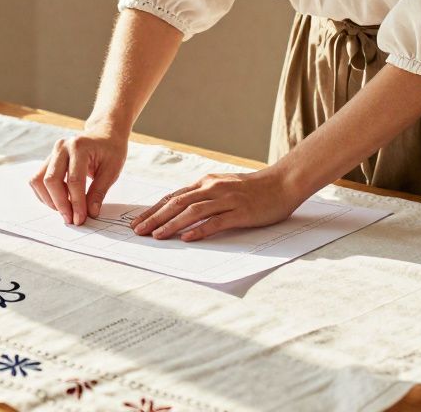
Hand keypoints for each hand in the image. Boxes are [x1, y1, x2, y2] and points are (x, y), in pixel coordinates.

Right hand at [28, 127, 127, 225]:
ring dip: (49, 200)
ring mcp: (52, 152)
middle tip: (71, 219)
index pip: (74, 180)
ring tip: (65, 210)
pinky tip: (60, 201)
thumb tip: (90, 213)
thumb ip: (99, 192)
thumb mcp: (112, 170)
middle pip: (51, 180)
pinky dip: (45, 194)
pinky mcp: (48, 159)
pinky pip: (38, 179)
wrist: (104, 134)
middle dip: (60, 204)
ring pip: (39, 180)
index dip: (77, 203)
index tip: (80, 219)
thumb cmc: (111, 150)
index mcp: (80, 146)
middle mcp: (61, 147)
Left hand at [130, 168, 304, 241]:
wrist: (282, 182)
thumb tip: (181, 209)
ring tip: (157, 236)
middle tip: (138, 231)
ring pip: (193, 212)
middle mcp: (212, 189)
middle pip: (177, 203)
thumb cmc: (253, 188)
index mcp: (206, 183)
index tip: (138, 221)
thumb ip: (204, 195)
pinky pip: (216, 221)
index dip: (154, 209)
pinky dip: (200, 230)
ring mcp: (226, 200)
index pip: (173, 197)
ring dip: (172, 224)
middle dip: (155, 217)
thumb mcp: (223, 186)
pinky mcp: (240, 212)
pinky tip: (187, 238)